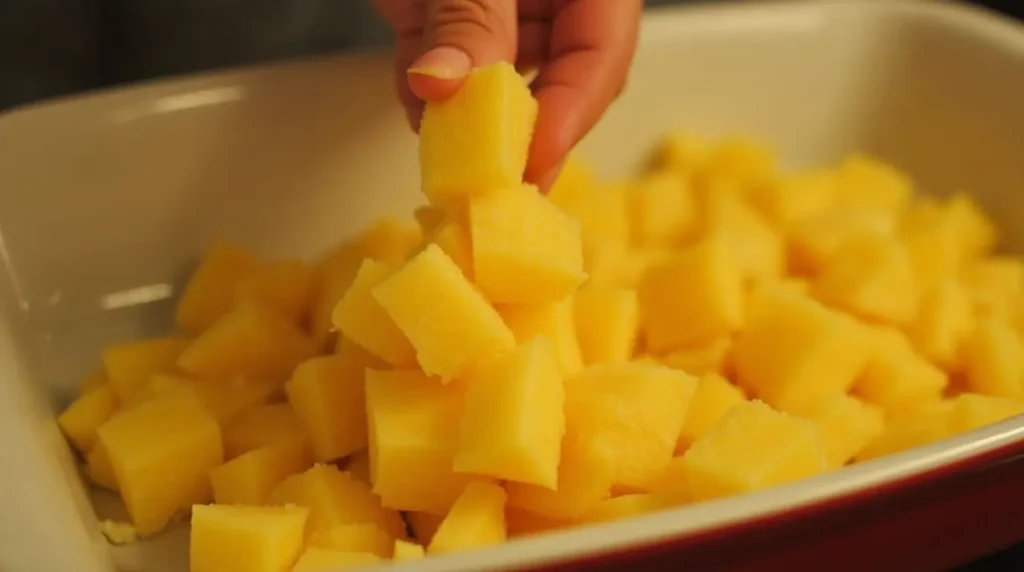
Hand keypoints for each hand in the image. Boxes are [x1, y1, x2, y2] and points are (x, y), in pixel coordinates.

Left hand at [374, 0, 642, 190]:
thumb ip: (470, 16)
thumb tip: (441, 85)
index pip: (603, 54)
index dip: (573, 112)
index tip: (533, 160)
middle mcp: (553, 1)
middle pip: (556, 82)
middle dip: (518, 134)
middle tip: (495, 190)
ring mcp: (500, 7)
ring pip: (494, 83)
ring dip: (463, 119)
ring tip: (446, 152)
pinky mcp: (444, 11)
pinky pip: (444, 63)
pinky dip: (425, 91)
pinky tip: (416, 98)